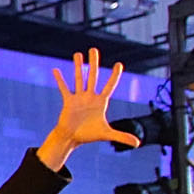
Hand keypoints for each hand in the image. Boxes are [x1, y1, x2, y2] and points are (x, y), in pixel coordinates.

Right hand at [36, 48, 141, 167]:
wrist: (72, 138)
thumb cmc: (89, 135)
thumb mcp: (107, 134)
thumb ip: (122, 136)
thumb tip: (138, 143)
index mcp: (101, 102)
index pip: (110, 85)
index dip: (114, 75)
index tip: (118, 64)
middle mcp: (90, 96)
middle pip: (93, 76)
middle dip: (93, 63)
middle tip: (94, 50)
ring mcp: (79, 98)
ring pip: (79, 79)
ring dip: (77, 66)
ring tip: (77, 54)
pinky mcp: (68, 101)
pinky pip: (64, 88)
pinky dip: (60, 80)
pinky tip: (56, 70)